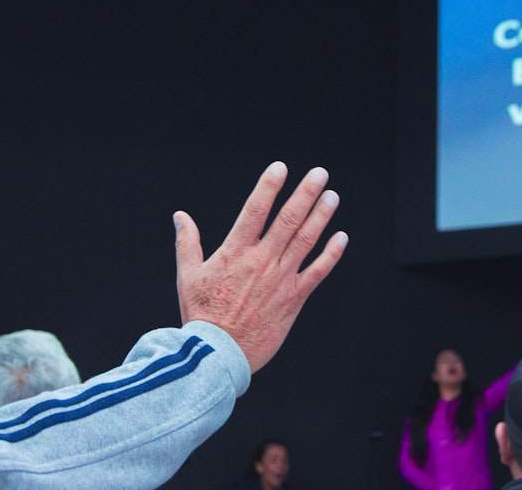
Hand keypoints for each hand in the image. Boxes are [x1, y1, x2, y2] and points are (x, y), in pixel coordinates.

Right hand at [173, 161, 347, 372]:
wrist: (218, 354)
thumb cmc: (201, 315)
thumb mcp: (187, 276)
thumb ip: (188, 242)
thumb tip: (179, 216)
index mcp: (235, 252)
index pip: (255, 211)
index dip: (269, 187)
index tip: (281, 168)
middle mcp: (261, 261)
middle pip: (288, 220)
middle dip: (305, 194)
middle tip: (320, 174)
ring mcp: (280, 279)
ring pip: (306, 241)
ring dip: (321, 216)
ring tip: (332, 196)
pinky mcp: (294, 299)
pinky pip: (318, 272)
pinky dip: (331, 254)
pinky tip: (342, 237)